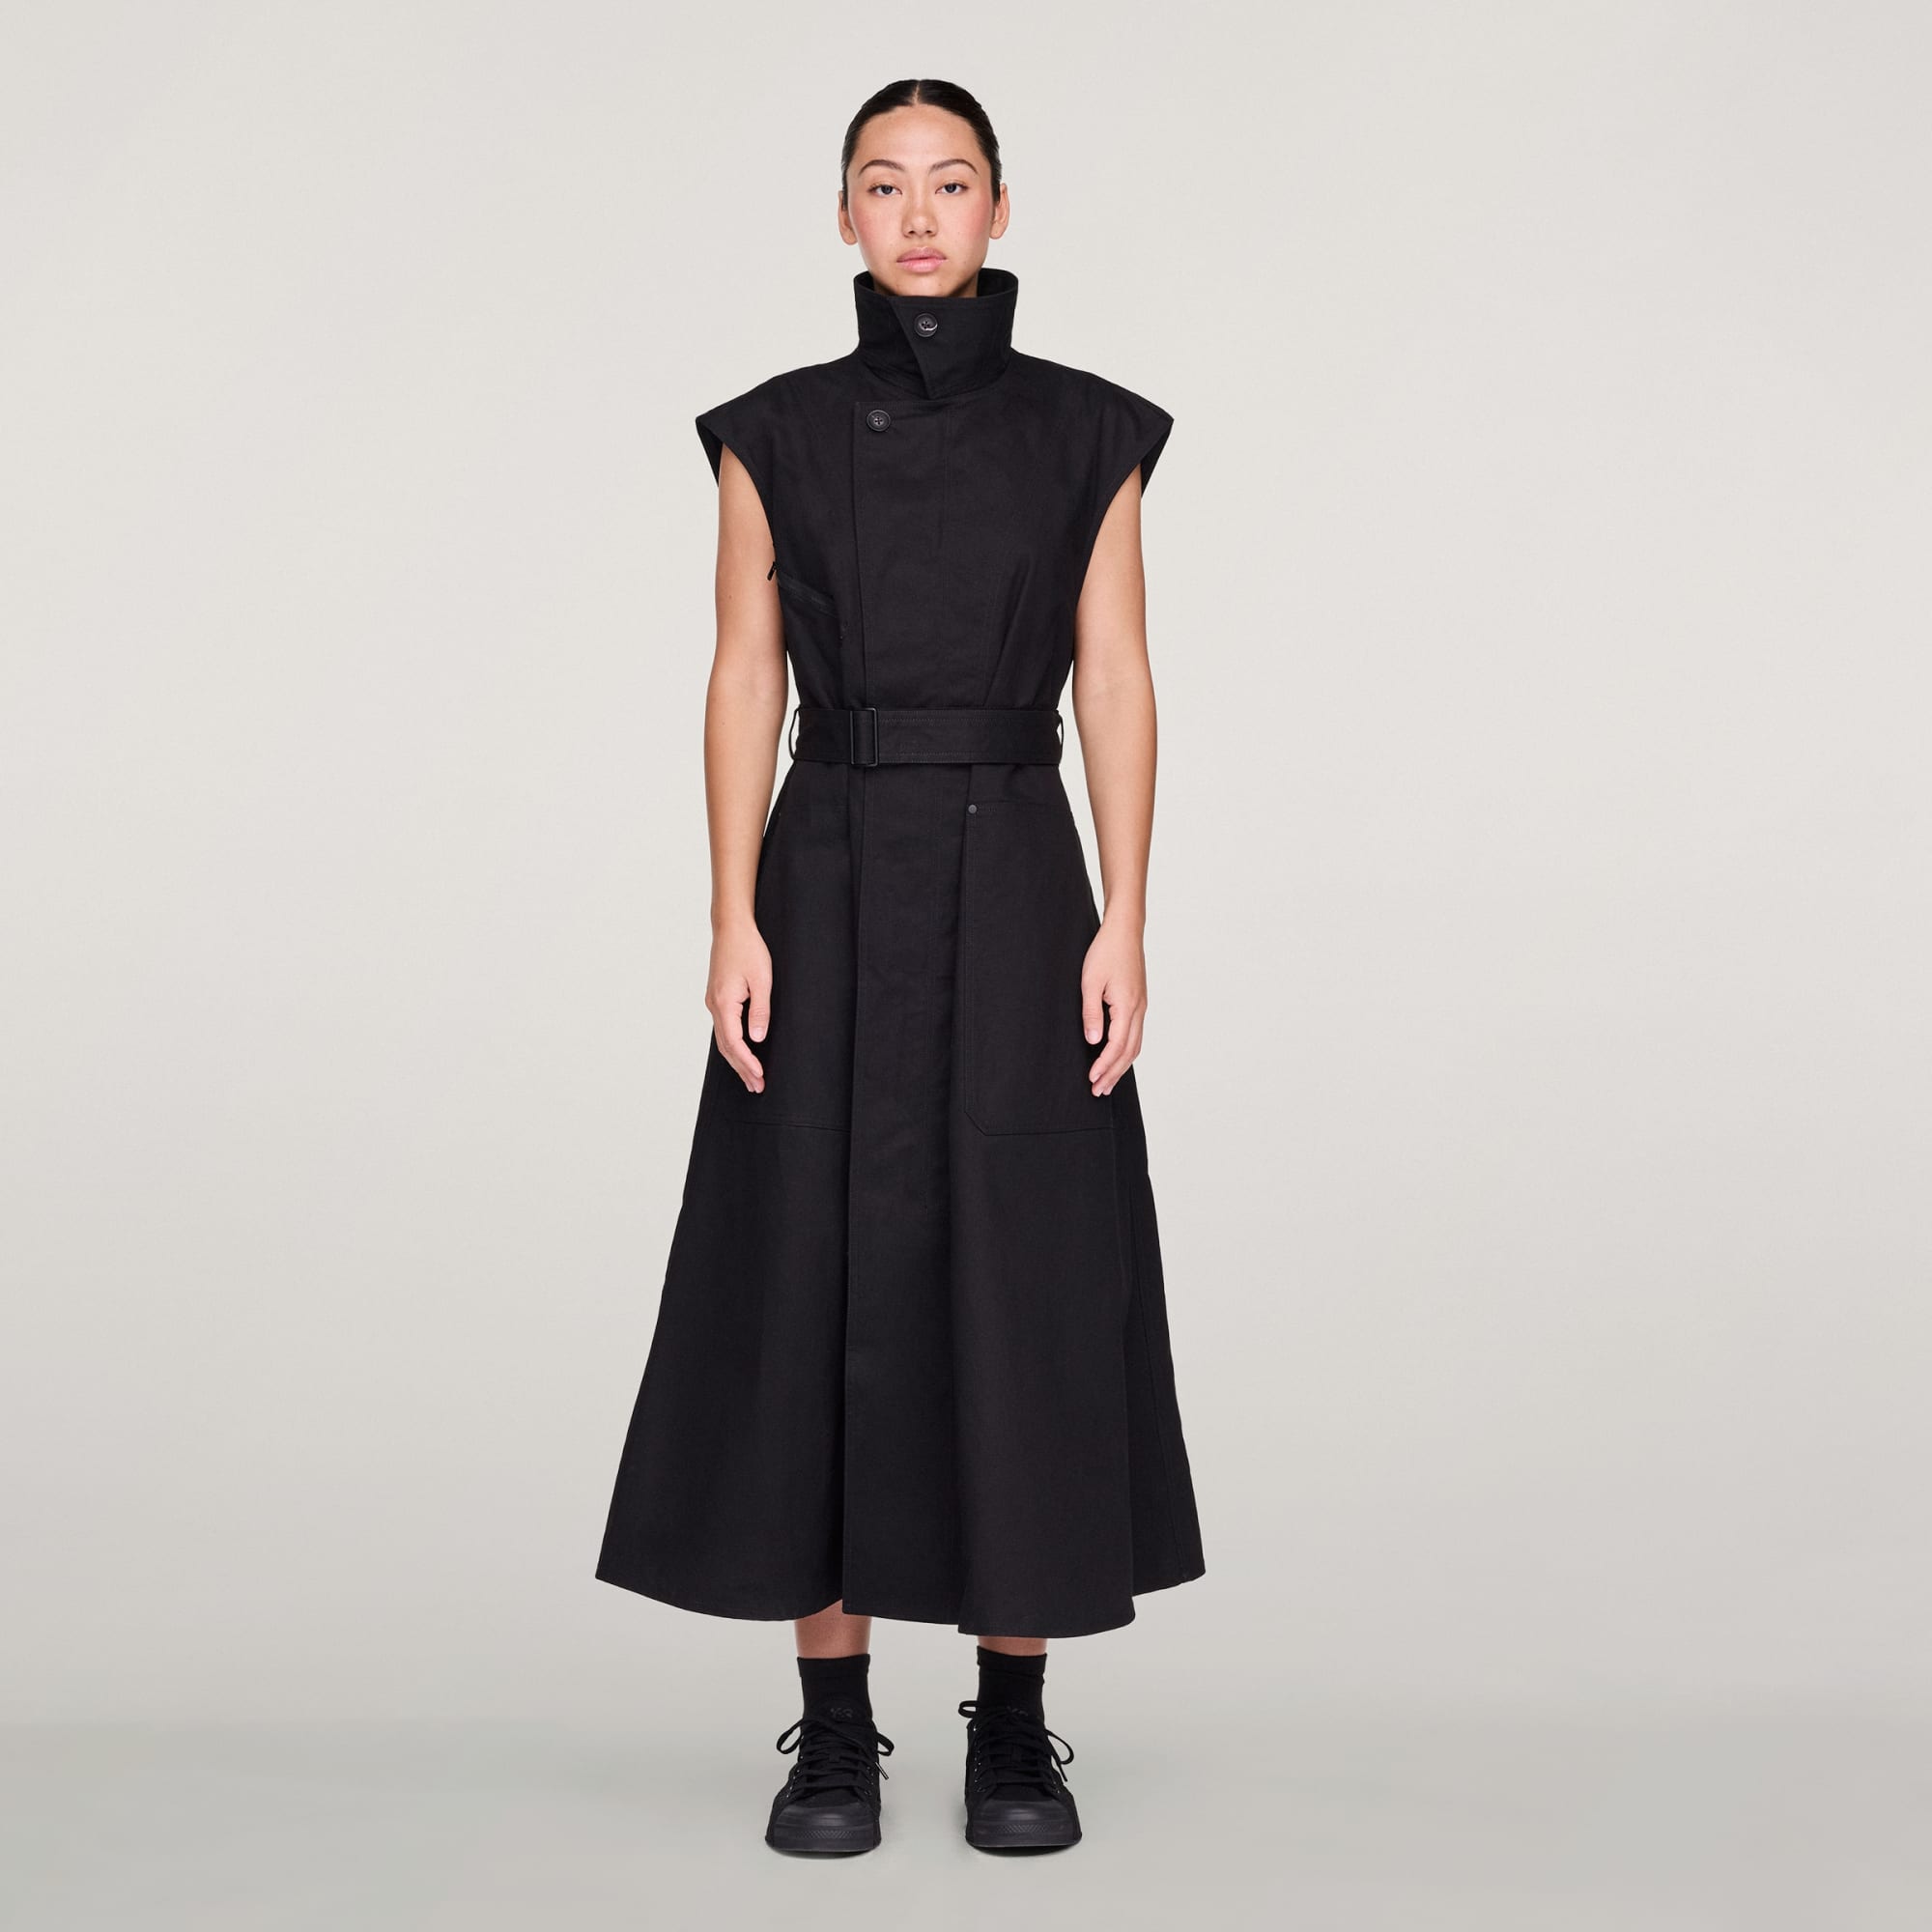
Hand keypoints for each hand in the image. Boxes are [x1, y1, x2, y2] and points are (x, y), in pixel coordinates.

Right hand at [708, 916, 772, 1092]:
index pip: (734, 1043)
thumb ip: (760, 1011)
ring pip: (723, 1039)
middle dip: (742, 1068)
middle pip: (726, 1046)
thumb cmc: (748, 949)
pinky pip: (723, 1028)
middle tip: (756, 1087)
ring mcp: (713, 1002)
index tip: (759, 1077)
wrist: (731, 928)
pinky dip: (732, 1045)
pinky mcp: (717, 998)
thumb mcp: (762, 980)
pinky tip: (740, 1052)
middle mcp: (714, 1005)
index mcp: (724, 1003)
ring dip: (737, 1059)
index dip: (747, 1062)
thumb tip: (757, 1039)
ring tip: (750, 1077)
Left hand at [1080, 917, 1146, 1096]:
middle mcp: (1139, 1009)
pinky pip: (1136, 1034)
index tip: (1092, 1080)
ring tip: (1108, 1082)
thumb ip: (1091, 1013)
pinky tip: (1117, 1058)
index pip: (1117, 1045)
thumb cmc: (1106, 952)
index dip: (1104, 1066)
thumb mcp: (1090, 982)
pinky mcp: (1139, 1002)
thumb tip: (1093, 1042)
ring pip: (1135, 1045)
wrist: (1124, 931)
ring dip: (1121, 1066)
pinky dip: (1127, 1052)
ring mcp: (1141, 1006)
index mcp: (1127, 1005)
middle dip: (1114, 1073)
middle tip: (1099, 1091)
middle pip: (1129, 1051)